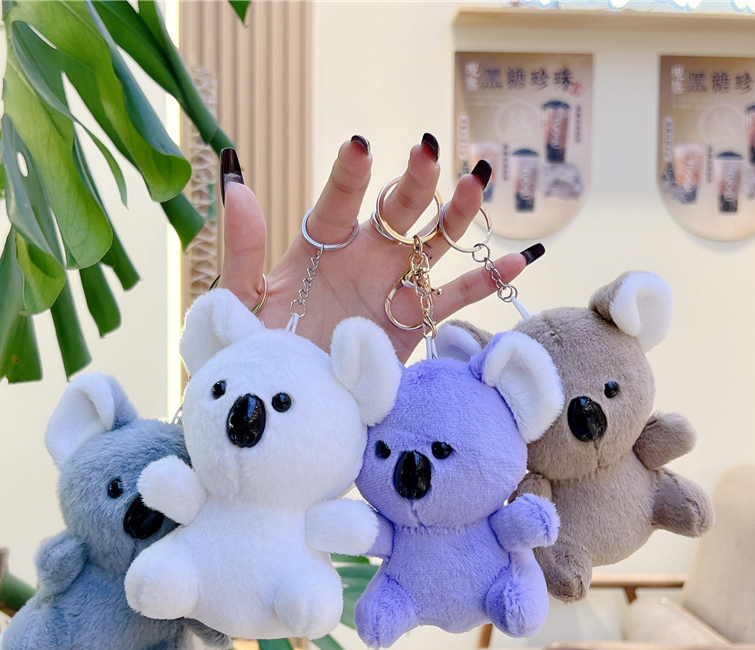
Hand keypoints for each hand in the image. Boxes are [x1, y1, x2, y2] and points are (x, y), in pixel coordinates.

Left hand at [218, 135, 541, 360]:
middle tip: (427, 153)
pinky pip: (455, 297)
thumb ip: (243, 247)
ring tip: (475, 183)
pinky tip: (519, 260)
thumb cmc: (259, 347)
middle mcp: (363, 258)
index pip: (337, 201)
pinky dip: (486, 281)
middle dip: (413, 183)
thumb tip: (235, 186)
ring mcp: (392, 287)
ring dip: (455, 216)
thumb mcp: (244, 298)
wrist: (290, 399)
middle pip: (396, 213)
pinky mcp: (413, 322)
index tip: (360, 146)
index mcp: (320, 246)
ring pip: (432, 243)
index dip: (349, 176)